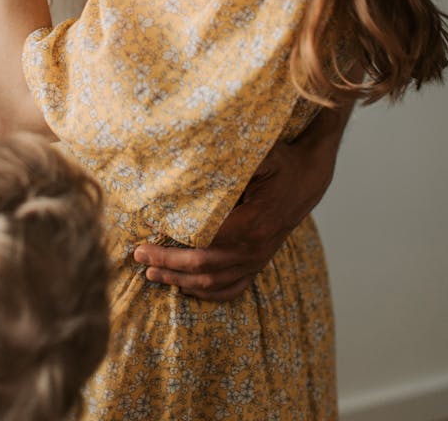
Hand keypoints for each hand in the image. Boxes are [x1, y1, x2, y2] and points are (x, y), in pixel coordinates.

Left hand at [133, 106, 350, 299]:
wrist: (308, 179)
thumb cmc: (280, 163)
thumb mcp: (260, 155)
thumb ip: (230, 164)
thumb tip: (190, 168)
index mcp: (252, 224)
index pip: (202, 244)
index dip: (171, 248)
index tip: (144, 240)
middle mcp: (255, 249)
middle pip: (203, 268)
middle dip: (168, 266)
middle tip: (139, 258)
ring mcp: (258, 260)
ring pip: (215, 282)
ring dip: (181, 281)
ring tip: (152, 275)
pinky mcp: (259, 263)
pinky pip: (232, 288)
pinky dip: (207, 292)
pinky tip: (185, 287)